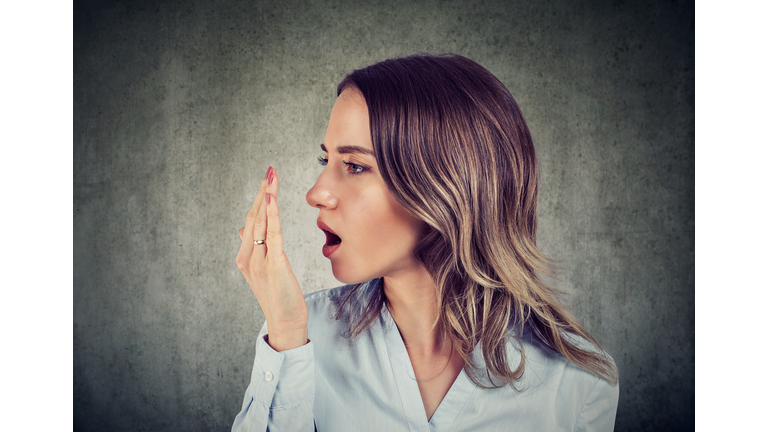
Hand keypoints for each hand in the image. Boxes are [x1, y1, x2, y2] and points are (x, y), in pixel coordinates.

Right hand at [236, 166, 307, 350]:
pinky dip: (271, 214)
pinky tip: (272, 197)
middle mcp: (247, 256)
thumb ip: (254, 248)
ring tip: (272, 176)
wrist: (286, 323)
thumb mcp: (264, 270)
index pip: (251, 220)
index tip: (267, 179)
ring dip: (267, 196)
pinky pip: (272, 234)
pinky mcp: (273, 265)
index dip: (260, 198)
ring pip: (261, 221)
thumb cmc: (280, 296)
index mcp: (244, 256)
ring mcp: (258, 261)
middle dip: (263, 190)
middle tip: (270, 169)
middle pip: (254, 216)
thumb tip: (243, 227)